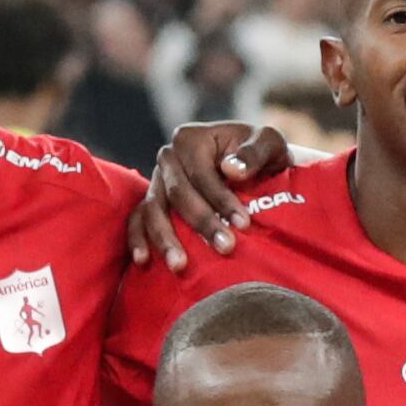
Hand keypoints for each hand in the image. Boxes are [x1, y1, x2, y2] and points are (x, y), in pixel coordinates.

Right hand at [129, 121, 303, 271]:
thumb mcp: (268, 143)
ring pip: (154, 210)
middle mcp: (168, 157)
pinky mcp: (152, 200)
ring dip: (166, 239)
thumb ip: (254, 152)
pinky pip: (137, 219)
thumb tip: (232, 170)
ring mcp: (157, 180)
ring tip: (180, 266)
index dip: (221, 199)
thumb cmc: (260, 154)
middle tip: (226, 248)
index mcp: (191, 139)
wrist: (251, 166)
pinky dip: (138, 239)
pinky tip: (144, 261)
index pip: (202, 173)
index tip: (244, 224)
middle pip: (178, 194)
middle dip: (202, 223)